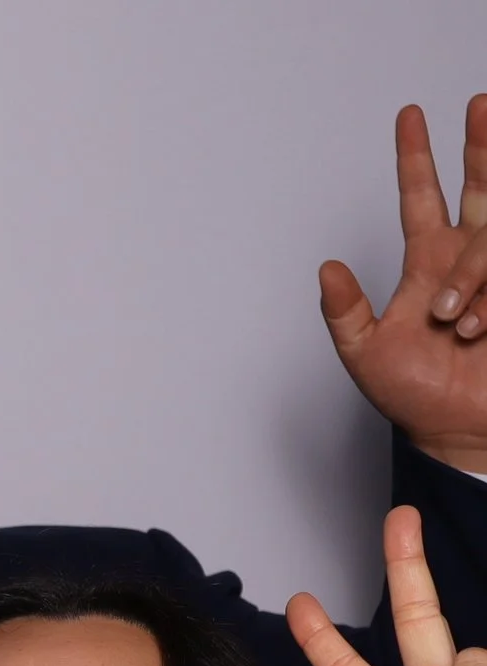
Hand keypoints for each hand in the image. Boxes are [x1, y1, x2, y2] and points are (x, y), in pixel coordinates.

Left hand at [320, 95, 486, 472]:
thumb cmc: (412, 397)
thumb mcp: (364, 355)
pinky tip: (477, 329)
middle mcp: (466, 258)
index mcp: (426, 263)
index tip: (409, 115)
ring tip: (458, 327)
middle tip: (480, 102)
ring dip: (473, 279)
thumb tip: (326, 269)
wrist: (458, 431)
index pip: (420, 195)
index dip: (416, 156)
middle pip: (479, 185)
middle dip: (481, 144)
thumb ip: (343, 313)